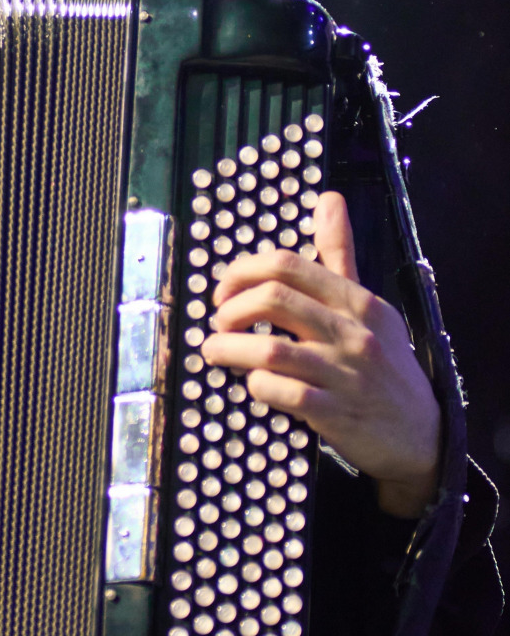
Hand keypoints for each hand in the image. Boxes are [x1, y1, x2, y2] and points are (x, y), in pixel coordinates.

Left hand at [200, 191, 440, 518]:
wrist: (420, 435)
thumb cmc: (384, 365)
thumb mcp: (369, 307)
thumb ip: (341, 255)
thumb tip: (328, 199)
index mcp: (358, 302)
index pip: (288, 266)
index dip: (241, 273)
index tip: (225, 291)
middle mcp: (353, 332)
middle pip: (272, 299)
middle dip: (230, 308)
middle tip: (219, 321)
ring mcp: (344, 373)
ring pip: (269, 349)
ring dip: (228, 348)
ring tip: (215, 351)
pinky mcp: (334, 412)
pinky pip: (280, 391)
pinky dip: (255, 384)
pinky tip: (251, 383)